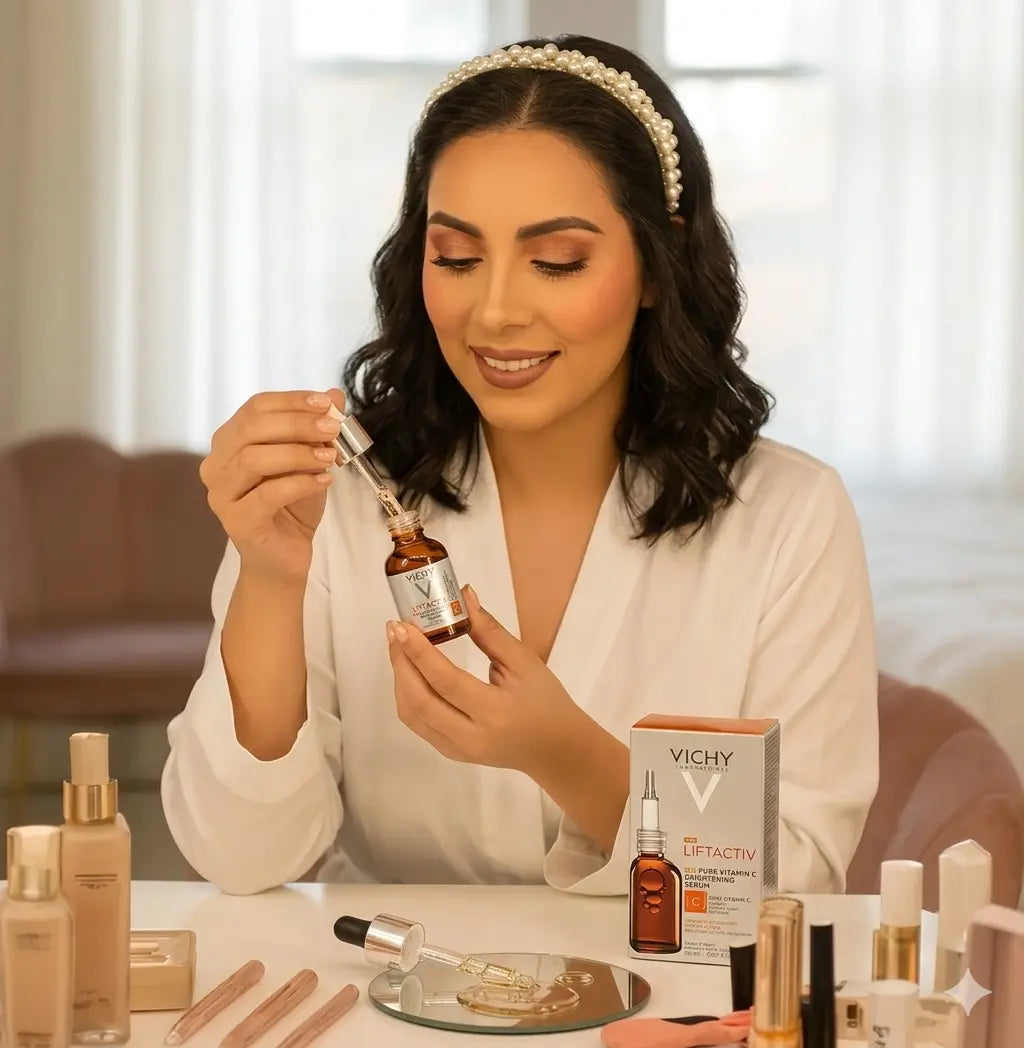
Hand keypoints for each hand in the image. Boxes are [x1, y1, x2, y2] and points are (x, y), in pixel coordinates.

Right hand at [200, 389, 344, 582]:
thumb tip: (335, 394)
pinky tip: (324, 481)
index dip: (293, 401)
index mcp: (230, 442)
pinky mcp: (236, 521)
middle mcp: (217, 464)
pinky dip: (299, 483)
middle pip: (252, 429)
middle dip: (297, 424)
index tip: (327, 404)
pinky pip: (267, 495)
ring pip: (254, 459)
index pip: (256, 407)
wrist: (284, 558)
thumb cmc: (293, 507)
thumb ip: (319, 429)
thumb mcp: (311, 461)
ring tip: (330, 457)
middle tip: (332, 429)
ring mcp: (221, 494)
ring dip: (298, 453)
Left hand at [386, 585, 587, 776]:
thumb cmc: (545, 700)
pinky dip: (407, 695)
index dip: (418, 651)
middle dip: (400, 663)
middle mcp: (470, 737)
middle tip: (395, 630)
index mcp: (494, 712)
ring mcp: (458, 750)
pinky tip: (410, 672)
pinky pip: (418, 724)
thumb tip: (463, 595)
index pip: (445, 680)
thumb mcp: (524, 662)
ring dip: (400, 679)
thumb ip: (489, 631)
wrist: (556, 748)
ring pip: (411, 715)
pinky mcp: (451, 753)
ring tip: (399, 647)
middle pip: (419, 700)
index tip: (401, 625)